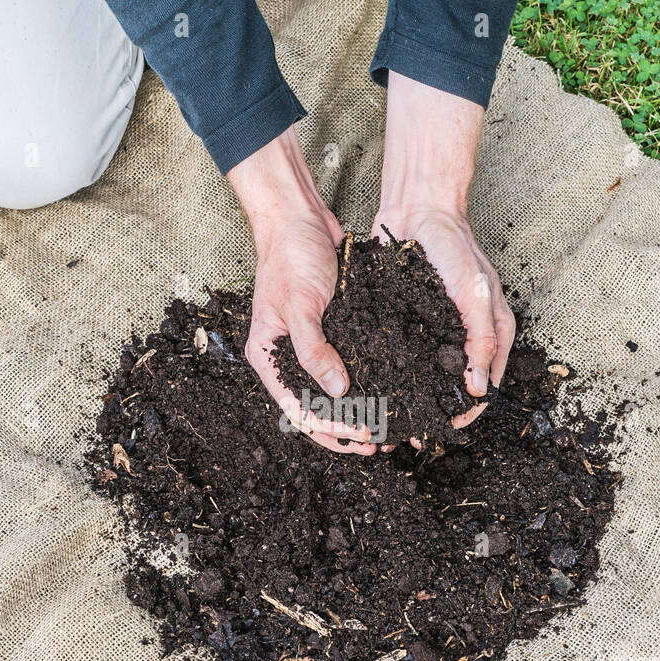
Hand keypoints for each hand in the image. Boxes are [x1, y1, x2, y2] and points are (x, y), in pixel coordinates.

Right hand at [228, 127, 374, 454]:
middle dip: (347, 429)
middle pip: (316, 409)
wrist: (300, 219)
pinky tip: (391, 391)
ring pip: (334, 394)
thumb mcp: (300, 305)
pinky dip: (367, 382)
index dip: (331, 430)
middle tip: (381, 441)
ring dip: (359, 412)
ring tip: (389, 426)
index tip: (363, 435)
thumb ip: (314, 350)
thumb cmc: (290, 257)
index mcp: (269, 357)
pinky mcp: (332, 333)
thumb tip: (338, 392)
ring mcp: (310, 346)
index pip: (298, 410)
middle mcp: (287, 358)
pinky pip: (349, 367)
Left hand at [373, 72, 514, 439]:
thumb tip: (480, 389)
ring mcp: (440, 332)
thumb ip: (481, 337)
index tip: (440, 431)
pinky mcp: (413, 324)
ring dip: (412, 403)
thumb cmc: (454, 246)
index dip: (466, 415)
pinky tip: (376, 392)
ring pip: (428, 381)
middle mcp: (468, 339)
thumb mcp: (473, 291)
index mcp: (493, 334)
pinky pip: (406, 359)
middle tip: (409, 437)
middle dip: (435, 417)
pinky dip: (395, 379)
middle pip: (455, 392)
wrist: (419, 208)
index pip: (485, 389)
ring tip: (390, 423)